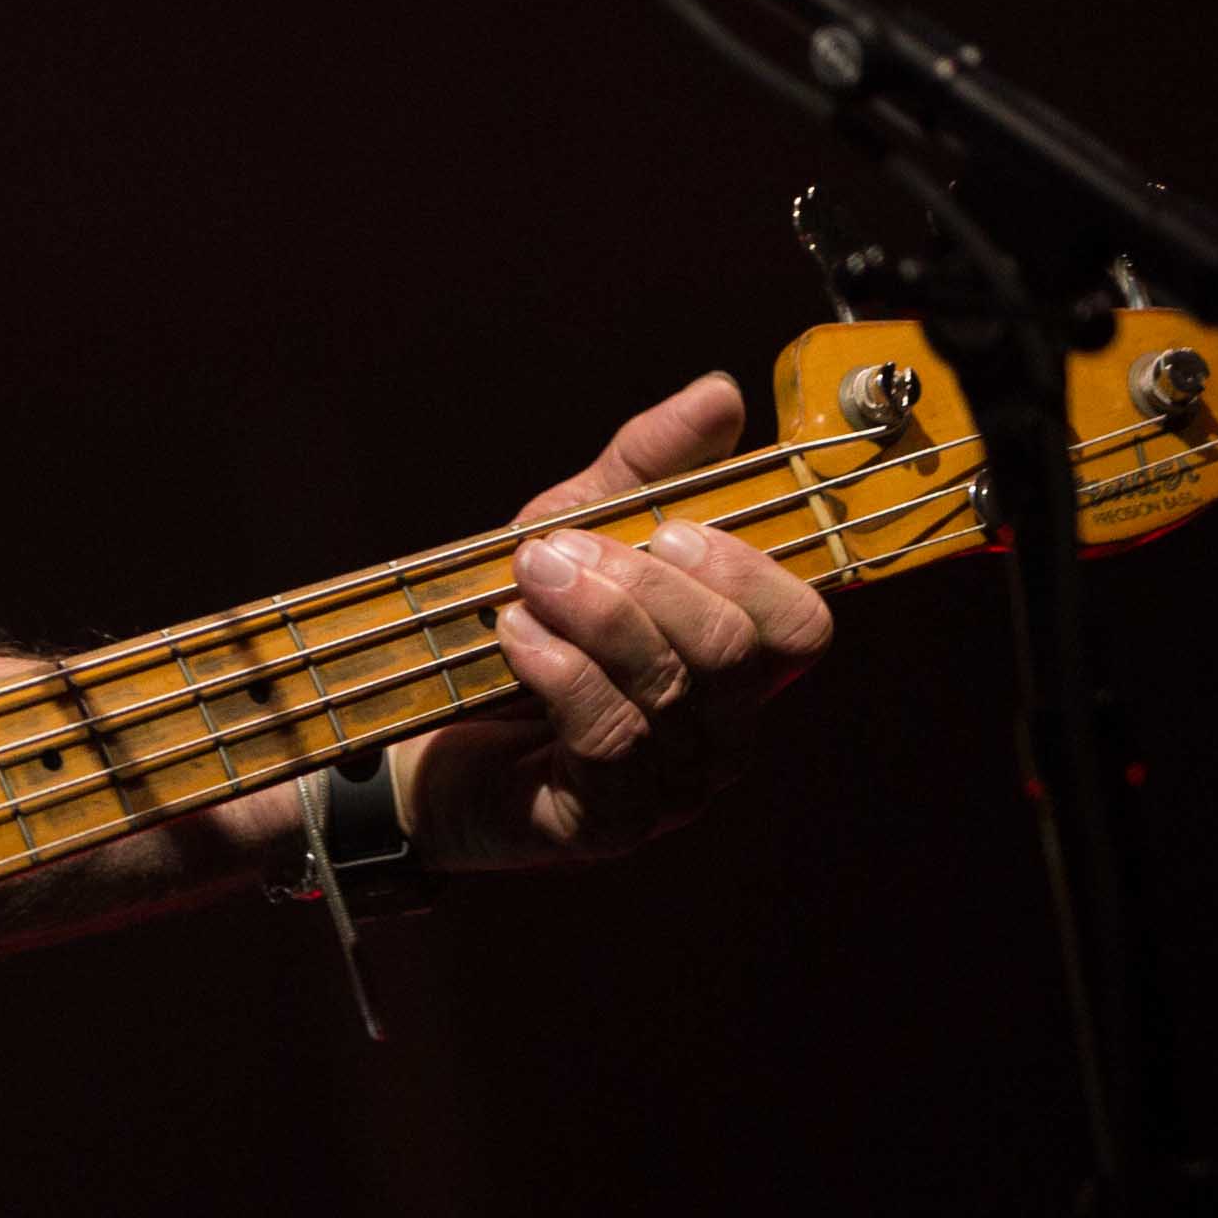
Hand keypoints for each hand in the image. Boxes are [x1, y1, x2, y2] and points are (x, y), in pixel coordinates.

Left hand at [400, 371, 830, 873]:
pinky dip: (558, 671)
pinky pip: (610, 741)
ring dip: (591, 617)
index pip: (801, 626)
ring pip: (669, 692)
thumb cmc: (517, 628)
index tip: (671, 526)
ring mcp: (672, 788)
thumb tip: (720, 395)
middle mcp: (721, 733)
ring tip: (526, 581)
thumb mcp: (574, 529)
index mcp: (733, 665)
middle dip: (642, 583)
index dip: (749, 570)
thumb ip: (647, 468)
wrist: (416, 734)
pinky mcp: (608, 822)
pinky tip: (514, 637)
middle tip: (558, 550)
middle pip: (731, 652)